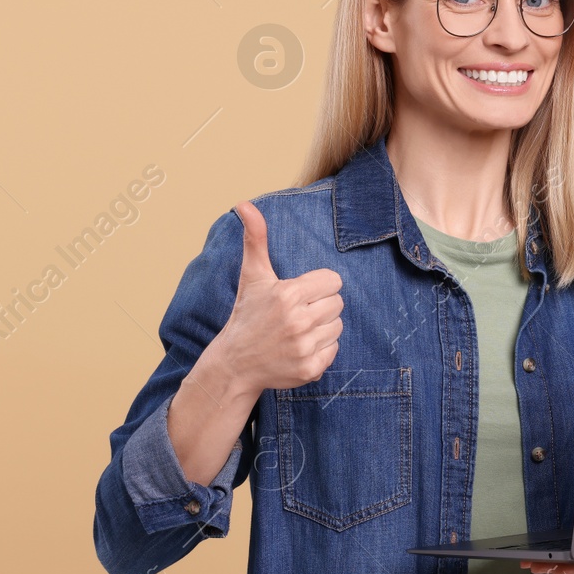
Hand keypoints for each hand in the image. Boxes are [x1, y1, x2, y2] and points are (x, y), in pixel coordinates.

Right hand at [201, 200, 344, 392]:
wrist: (235, 363)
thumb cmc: (247, 315)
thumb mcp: (252, 276)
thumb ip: (255, 238)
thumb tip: (244, 204)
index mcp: (288, 294)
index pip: (333, 281)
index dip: (319, 286)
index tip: (301, 294)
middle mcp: (297, 321)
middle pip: (338, 303)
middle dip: (321, 306)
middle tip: (298, 313)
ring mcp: (304, 347)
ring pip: (337, 327)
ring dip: (322, 328)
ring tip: (298, 330)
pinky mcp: (310, 369)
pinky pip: (334, 350)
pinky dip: (321, 350)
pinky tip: (300, 348)